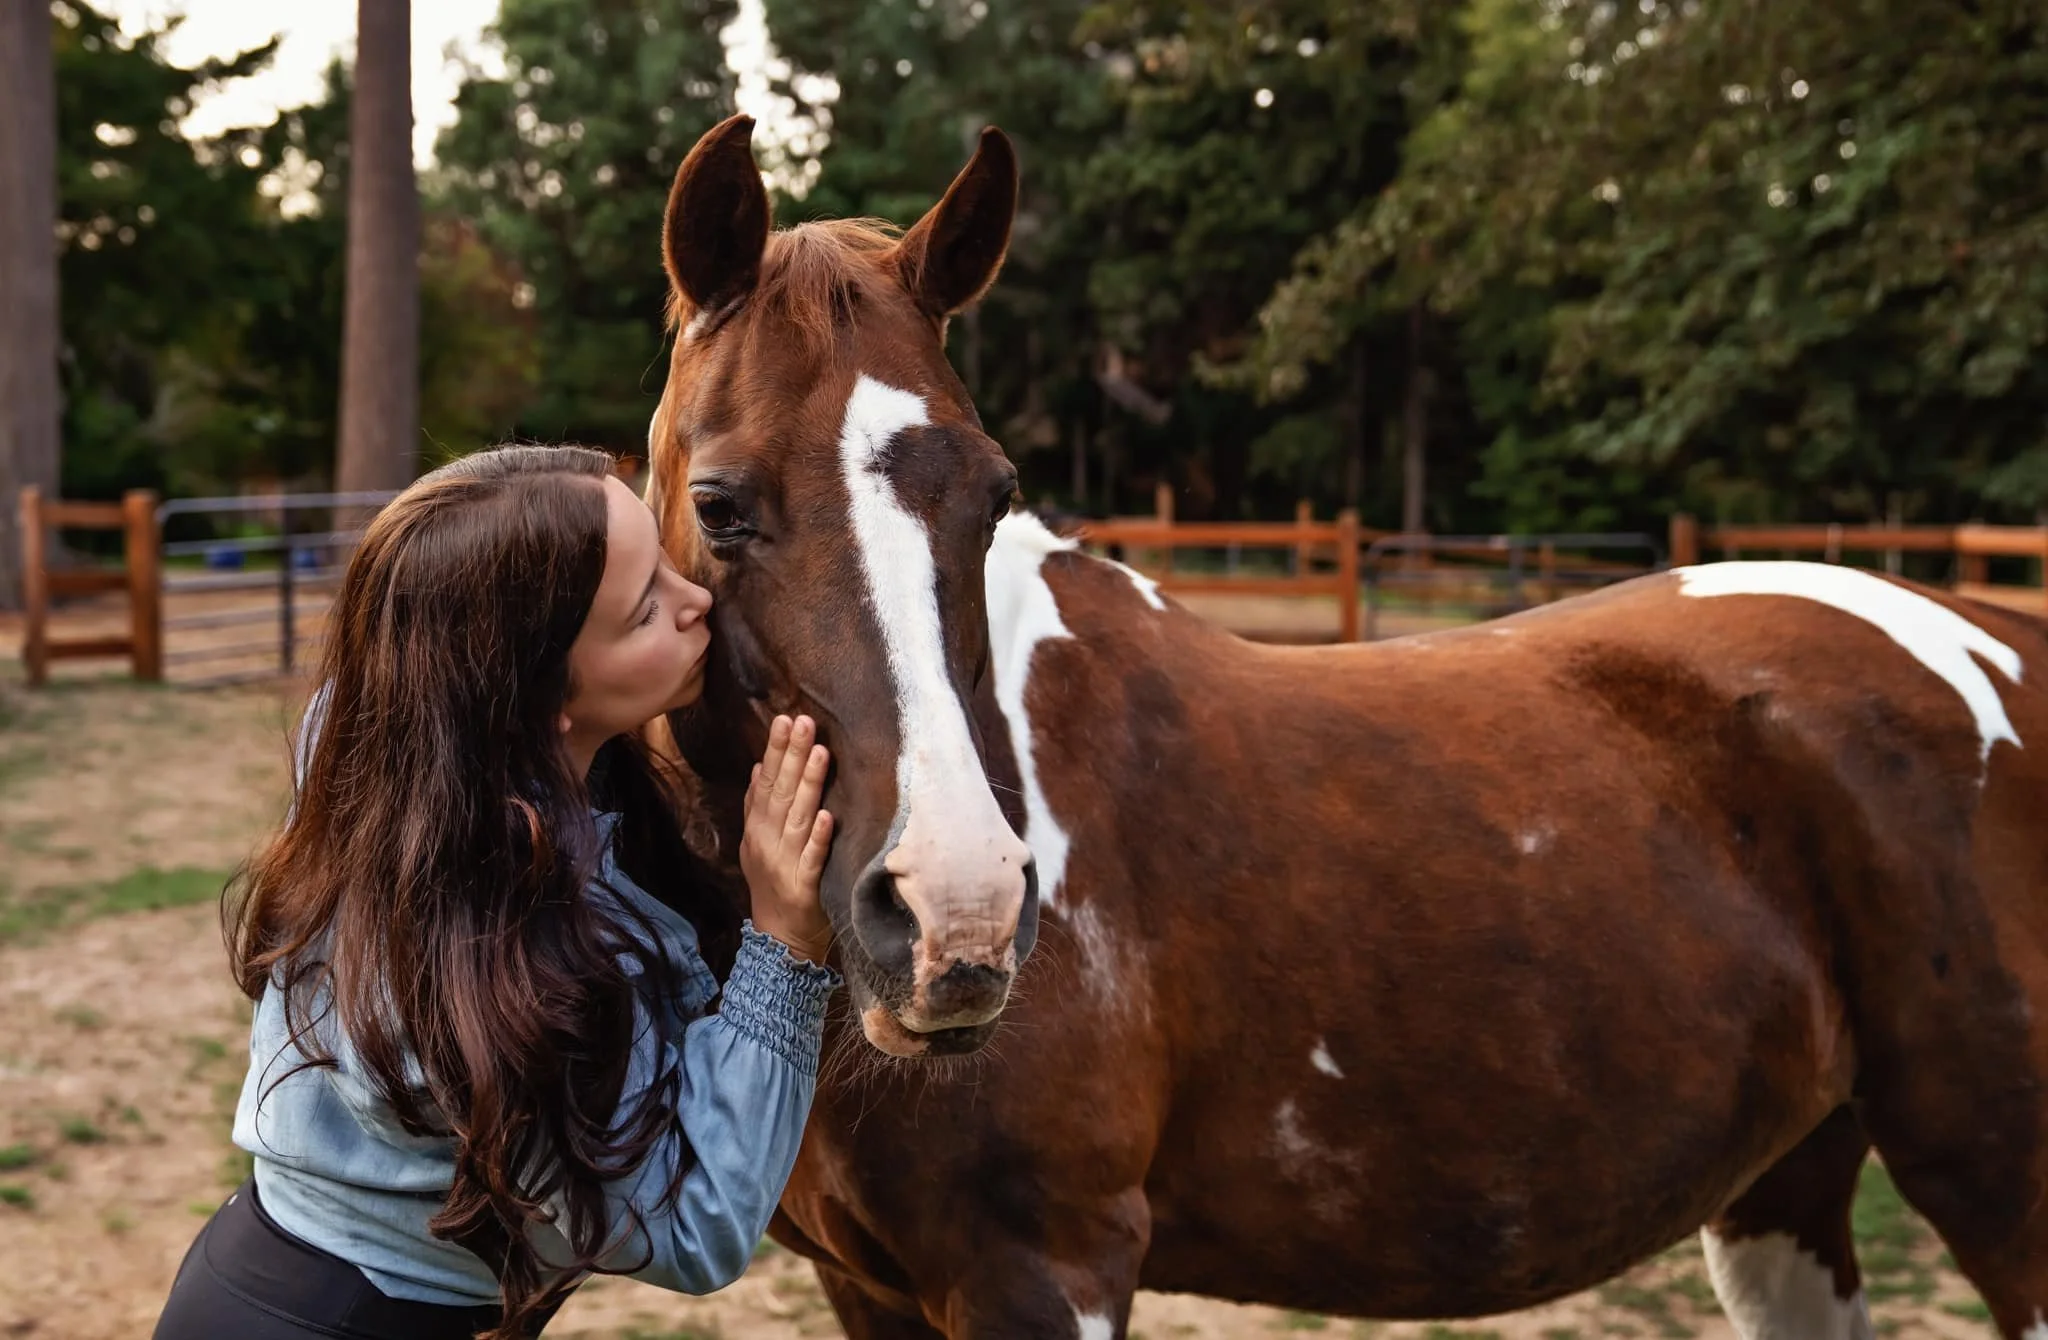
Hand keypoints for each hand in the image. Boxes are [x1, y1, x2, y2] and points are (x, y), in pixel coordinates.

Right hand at [739, 714, 834, 965]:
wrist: (778, 940)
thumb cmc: (773, 885)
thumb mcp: (757, 844)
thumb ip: (758, 807)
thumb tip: (759, 767)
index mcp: (758, 828)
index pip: (766, 781)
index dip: (775, 749)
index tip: (785, 718)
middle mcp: (767, 841)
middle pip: (781, 792)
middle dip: (792, 755)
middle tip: (803, 721)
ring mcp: (785, 863)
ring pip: (797, 818)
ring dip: (807, 785)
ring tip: (819, 753)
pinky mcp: (804, 886)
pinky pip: (812, 859)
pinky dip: (818, 838)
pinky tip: (827, 816)